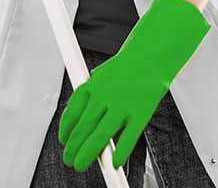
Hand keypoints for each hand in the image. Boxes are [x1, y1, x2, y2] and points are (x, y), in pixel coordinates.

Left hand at [59, 0, 210, 170]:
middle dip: (73, 150)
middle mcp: (104, 96)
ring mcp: (122, 105)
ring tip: (82, 164)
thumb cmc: (130, 64)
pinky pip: (127, 139)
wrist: (153, 54)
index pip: (71, 116)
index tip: (64, 143)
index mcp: (92, 86)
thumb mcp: (103, 73)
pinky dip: (120, 154)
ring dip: (87, 155)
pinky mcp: (140, 112)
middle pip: (82, 131)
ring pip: (99, 138)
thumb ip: (90, 93)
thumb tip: (78, 114)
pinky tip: (115, 162)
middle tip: (71, 160)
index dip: (65, 134)